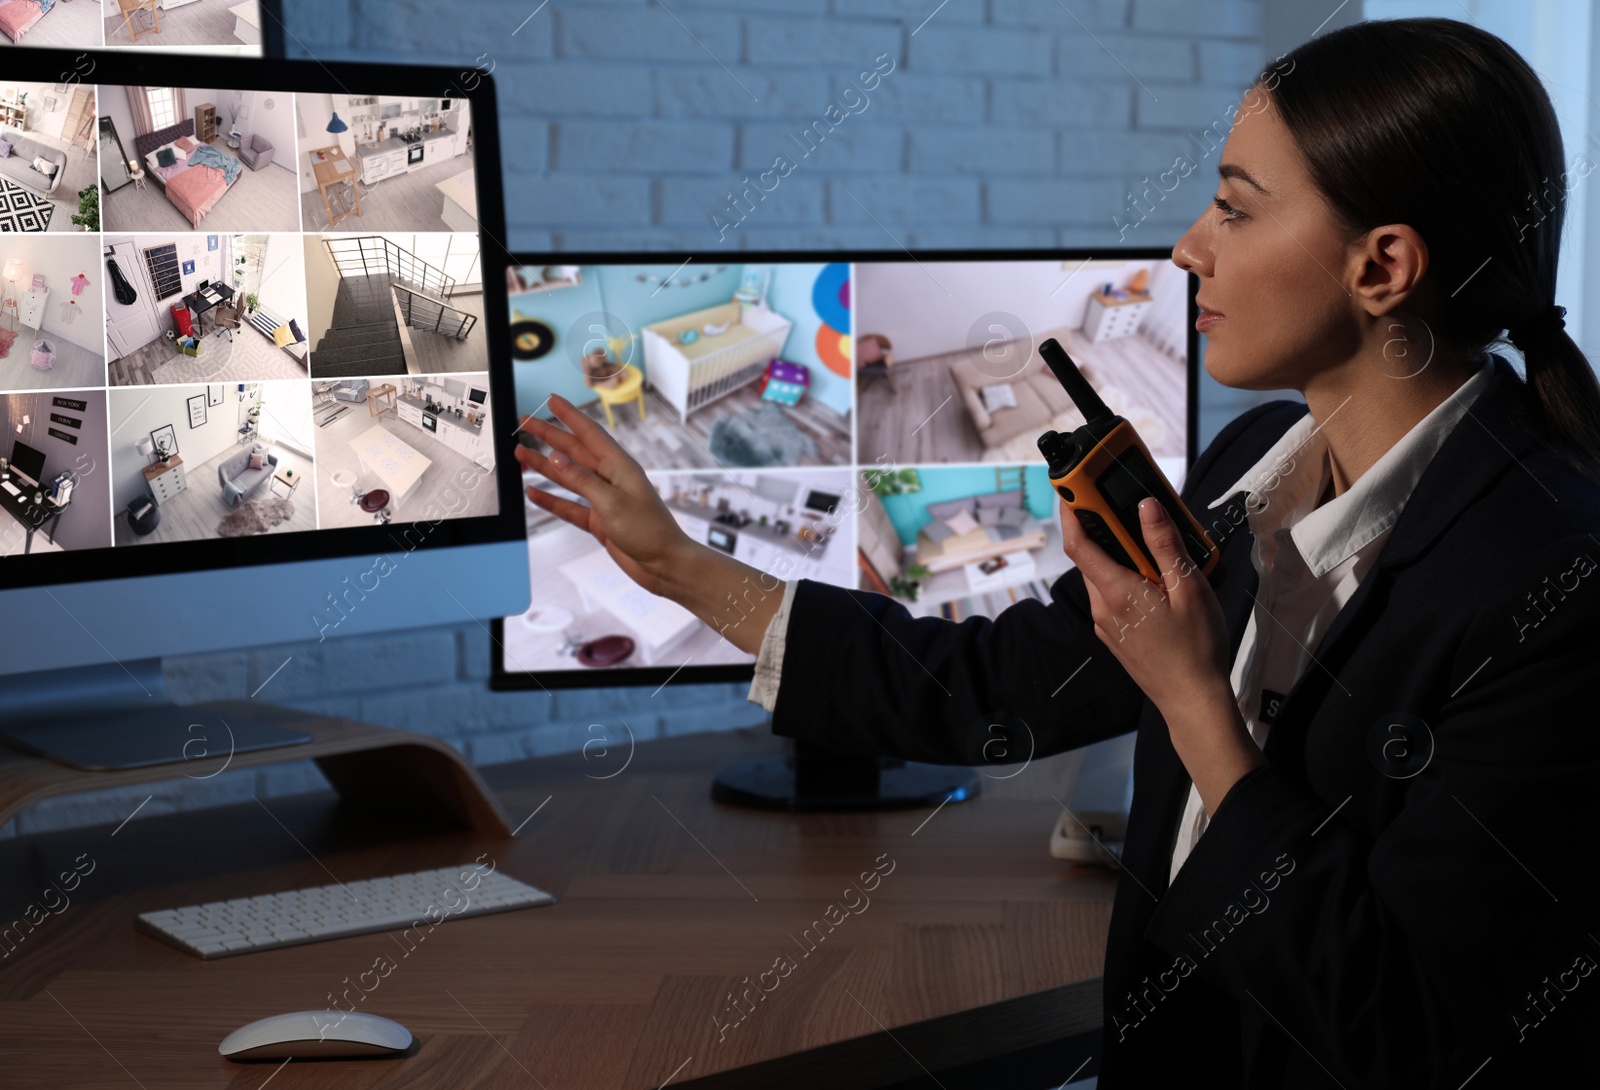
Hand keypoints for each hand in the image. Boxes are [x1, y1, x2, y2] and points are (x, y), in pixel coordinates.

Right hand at [516, 394, 693, 598]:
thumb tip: (555, 457)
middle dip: (549, 435)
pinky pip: (570, 506)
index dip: (569, 415)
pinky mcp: (600, 521)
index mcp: (619, 466)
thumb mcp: (611, 502)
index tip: (551, 399)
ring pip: (568, 477)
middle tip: (525, 422)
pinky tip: (534, 493)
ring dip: (545, 466)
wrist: (664, 564)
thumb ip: (581, 479)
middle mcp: (611, 479)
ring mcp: (604, 500)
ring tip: (520, 454)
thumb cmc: (648, 530)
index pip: (589, 433)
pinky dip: (552, 500)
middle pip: (574, 451)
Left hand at [1060, 497, 1261, 812]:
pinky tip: (1156, 583)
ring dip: (1120, 557)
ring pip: (1103, 577)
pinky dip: (1125, 579)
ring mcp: (1106, 624)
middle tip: (1134, 512)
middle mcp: (1102, 607)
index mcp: (1116, 591)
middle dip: (1106, 531)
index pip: (1078, 543)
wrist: (1192, 700)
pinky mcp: (1115, 635)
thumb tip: (1145, 507)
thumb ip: (1165, 545)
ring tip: (1156, 549)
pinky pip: (1112, 596)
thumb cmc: (1196, 647)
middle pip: (1091, 557)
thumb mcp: (1189, 589)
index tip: (1071, 487)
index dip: (1069, 511)